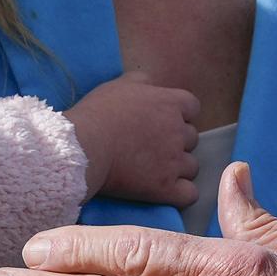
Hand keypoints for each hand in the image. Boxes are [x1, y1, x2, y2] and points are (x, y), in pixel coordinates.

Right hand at [66, 71, 200, 205]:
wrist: (84, 147)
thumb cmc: (98, 114)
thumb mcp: (118, 86)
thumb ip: (142, 82)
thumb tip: (150, 84)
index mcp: (170, 103)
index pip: (192, 108)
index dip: (179, 115)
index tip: (160, 122)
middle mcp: (178, 131)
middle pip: (191, 138)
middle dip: (176, 143)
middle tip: (151, 148)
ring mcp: (174, 161)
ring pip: (191, 166)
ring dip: (177, 169)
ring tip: (153, 171)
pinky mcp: (166, 187)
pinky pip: (189, 194)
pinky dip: (181, 193)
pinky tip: (165, 190)